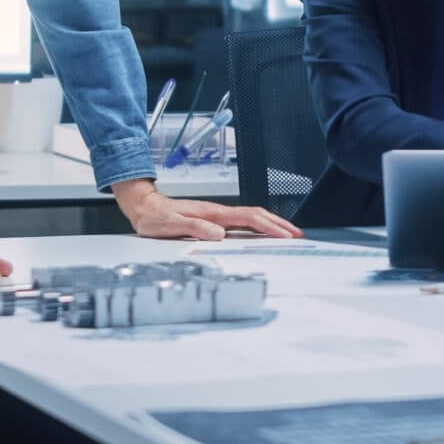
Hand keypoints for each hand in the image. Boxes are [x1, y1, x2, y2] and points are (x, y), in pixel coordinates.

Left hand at [112, 180, 302, 240]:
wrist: (145, 207)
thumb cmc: (156, 218)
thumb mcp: (172, 225)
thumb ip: (195, 228)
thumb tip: (218, 234)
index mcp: (213, 214)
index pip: (248, 219)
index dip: (269, 227)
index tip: (285, 235)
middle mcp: (219, 212)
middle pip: (257, 215)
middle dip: (279, 224)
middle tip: (297, 235)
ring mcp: (218, 215)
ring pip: (252, 217)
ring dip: (272, 224)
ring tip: (288, 234)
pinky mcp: (215, 219)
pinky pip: (243, 222)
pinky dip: (259, 226)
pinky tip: (263, 232)